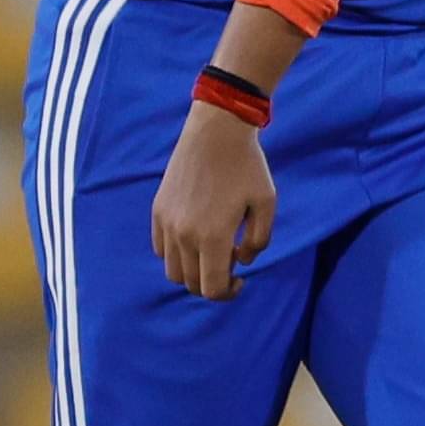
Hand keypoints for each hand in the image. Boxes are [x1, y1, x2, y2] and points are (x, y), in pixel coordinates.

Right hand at [152, 102, 276, 299]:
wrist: (216, 132)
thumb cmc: (247, 167)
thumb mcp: (267, 204)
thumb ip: (259, 240)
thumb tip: (243, 261)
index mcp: (213, 237)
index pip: (212, 288)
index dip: (227, 293)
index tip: (241, 280)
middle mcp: (183, 235)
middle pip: (191, 284)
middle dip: (212, 284)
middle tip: (231, 266)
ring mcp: (166, 223)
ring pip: (172, 270)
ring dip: (193, 272)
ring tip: (214, 252)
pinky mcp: (157, 210)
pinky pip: (161, 249)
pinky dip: (177, 254)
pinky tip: (197, 238)